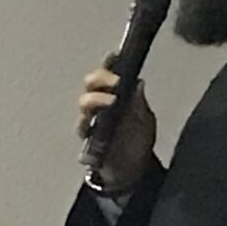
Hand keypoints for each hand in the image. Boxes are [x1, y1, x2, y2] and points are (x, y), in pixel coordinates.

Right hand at [77, 62, 158, 191]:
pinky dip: (86, 125)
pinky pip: (81, 128)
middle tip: (115, 82)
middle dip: (100, 78)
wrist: (132, 169)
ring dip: (95, 99)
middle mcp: (100, 103)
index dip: (108, 63)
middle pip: (91, 83)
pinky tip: (94, 124)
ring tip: (110, 101)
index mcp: (115, 94)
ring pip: (84, 102)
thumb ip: (140, 103)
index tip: (114, 56)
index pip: (108, 73)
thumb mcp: (145, 120)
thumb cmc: (137, 140)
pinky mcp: (87, 138)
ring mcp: (92, 120)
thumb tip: (138, 83)